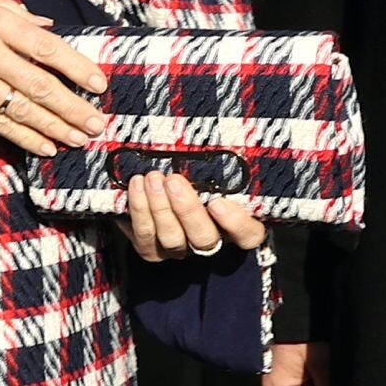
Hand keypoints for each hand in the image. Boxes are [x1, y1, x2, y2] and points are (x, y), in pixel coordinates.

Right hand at [0, 0, 109, 156]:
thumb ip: (11, 12)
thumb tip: (48, 27)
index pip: (45, 47)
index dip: (75, 67)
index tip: (98, 84)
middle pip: (39, 85)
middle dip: (73, 107)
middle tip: (99, 124)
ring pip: (22, 109)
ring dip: (56, 127)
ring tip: (82, 140)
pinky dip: (24, 137)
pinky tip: (46, 147)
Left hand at [118, 169, 265, 263]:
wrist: (157, 184)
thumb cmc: (195, 170)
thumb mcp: (213, 165)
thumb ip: (220, 161)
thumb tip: (213, 136)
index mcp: (234, 224)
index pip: (249, 235)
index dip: (236, 224)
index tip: (218, 203)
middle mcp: (209, 241)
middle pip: (204, 239)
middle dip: (187, 210)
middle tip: (173, 181)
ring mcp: (180, 248)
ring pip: (172, 239)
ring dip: (159, 207)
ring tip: (152, 178)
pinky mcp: (151, 248)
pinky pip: (145, 236)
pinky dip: (139, 209)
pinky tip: (137, 185)